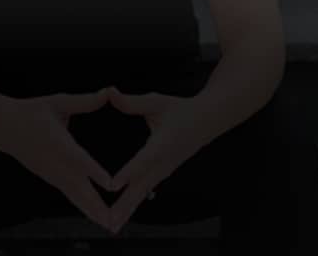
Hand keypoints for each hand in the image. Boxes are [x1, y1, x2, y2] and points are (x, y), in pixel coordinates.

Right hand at [6, 87, 115, 232]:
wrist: (4, 127)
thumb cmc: (32, 113)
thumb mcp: (58, 101)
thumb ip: (85, 101)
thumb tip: (108, 93)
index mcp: (57, 141)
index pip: (78, 158)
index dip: (94, 171)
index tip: (109, 183)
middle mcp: (54, 162)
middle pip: (78, 186)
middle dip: (96, 204)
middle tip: (113, 219)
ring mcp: (50, 173)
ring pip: (74, 195)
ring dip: (91, 210)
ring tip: (108, 224)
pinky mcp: (49, 178)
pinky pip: (68, 195)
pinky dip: (81, 206)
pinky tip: (93, 215)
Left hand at [103, 86, 205, 234]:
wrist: (207, 120)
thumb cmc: (182, 110)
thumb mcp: (156, 101)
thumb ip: (131, 102)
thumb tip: (110, 94)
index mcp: (164, 143)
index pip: (144, 159)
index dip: (129, 172)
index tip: (114, 185)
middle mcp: (165, 161)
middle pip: (143, 186)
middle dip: (125, 205)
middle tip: (110, 221)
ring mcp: (165, 170)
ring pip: (144, 192)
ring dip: (128, 209)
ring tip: (113, 225)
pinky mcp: (164, 173)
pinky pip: (146, 190)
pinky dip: (135, 204)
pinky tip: (124, 215)